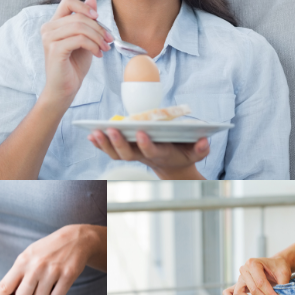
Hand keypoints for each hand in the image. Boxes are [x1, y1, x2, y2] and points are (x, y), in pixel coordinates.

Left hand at [0, 224, 103, 294]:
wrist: (75, 239)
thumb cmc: (48, 250)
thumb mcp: (29, 258)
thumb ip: (16, 280)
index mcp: (23, 261)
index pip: (5, 285)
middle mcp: (36, 266)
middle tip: (37, 282)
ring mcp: (52, 271)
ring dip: (44, 294)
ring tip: (50, 278)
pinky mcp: (67, 275)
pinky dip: (57, 293)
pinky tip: (60, 280)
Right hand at [40, 0, 112, 107]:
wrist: (65, 89)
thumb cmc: (74, 66)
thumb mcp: (84, 40)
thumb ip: (86, 21)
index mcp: (54, 24)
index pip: (68, 1)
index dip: (84, 6)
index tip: (98, 18)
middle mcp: (48, 29)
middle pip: (79, 16)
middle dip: (99, 28)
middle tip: (109, 40)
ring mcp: (49, 39)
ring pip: (80, 27)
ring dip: (97, 37)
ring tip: (105, 49)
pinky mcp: (55, 50)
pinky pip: (79, 39)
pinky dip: (93, 46)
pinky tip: (98, 54)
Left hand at [88, 128, 208, 179]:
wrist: (172, 165)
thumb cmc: (184, 154)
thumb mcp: (196, 152)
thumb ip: (201, 148)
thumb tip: (204, 141)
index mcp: (161, 154)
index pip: (151, 151)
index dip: (145, 144)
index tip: (141, 132)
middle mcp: (144, 157)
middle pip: (128, 154)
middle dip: (118, 143)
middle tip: (111, 130)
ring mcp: (133, 156)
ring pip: (115, 154)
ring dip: (104, 144)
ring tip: (95, 132)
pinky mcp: (125, 152)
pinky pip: (109, 150)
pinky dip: (100, 144)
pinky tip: (91, 134)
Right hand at [223, 255, 290, 294]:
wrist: (275, 264)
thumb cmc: (279, 267)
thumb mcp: (284, 274)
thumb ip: (282, 287)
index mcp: (253, 263)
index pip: (260, 282)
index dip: (270, 294)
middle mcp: (244, 269)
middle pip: (252, 289)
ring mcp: (240, 277)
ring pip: (239, 293)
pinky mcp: (239, 285)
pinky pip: (229, 293)